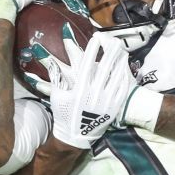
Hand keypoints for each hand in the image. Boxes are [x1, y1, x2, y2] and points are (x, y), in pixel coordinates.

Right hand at [48, 29, 131, 148]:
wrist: (76, 136)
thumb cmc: (64, 114)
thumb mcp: (57, 95)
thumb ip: (56, 77)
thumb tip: (50, 62)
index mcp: (80, 90)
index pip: (87, 64)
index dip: (92, 50)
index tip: (95, 38)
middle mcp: (94, 94)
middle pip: (104, 68)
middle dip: (109, 52)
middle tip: (114, 40)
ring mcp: (105, 101)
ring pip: (115, 78)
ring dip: (119, 63)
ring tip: (122, 51)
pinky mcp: (113, 108)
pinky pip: (121, 90)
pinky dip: (123, 78)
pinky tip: (125, 69)